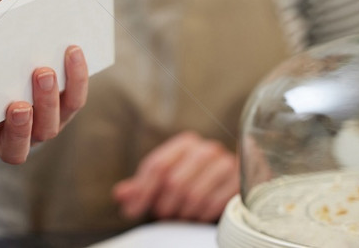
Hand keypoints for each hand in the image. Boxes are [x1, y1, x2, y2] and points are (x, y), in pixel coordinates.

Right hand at [0, 45, 87, 163]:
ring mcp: (53, 115)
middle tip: (42, 74)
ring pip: (68, 107)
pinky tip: (74, 51)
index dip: (19, 131)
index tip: (17, 107)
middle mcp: (34, 133)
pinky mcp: (66, 97)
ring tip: (62, 59)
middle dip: (45, 101)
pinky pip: (77, 89)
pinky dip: (78, 72)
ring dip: (68, 84)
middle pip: (46, 127)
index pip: (15, 148)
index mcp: (6, 142)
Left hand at [112, 131, 238, 222]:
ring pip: (193, 195)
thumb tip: (120, 194)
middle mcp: (206, 149)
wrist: (230, 182)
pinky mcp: (239, 183)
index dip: (142, 191)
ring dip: (181, 212)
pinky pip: (213, 205)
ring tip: (179, 215)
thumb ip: (141, 186)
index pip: (157, 166)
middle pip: (174, 182)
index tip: (132, 211)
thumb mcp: (165, 180)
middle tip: (162, 214)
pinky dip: (200, 216)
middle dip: (163, 205)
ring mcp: (226, 164)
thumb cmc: (193, 180)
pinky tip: (196, 216)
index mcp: (185, 143)